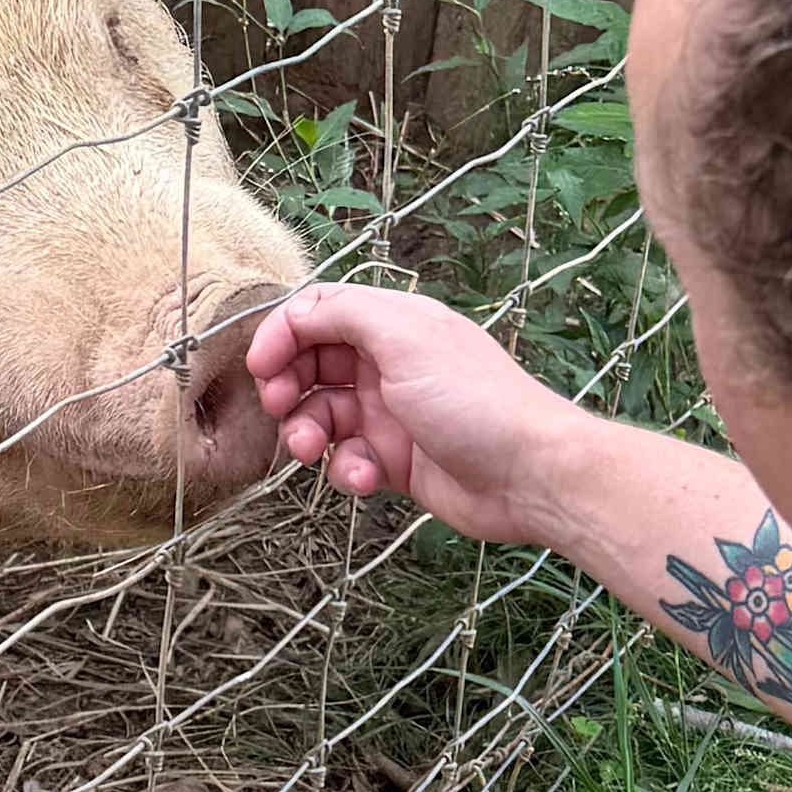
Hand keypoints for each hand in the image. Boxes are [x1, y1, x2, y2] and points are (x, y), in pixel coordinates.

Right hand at [245, 282, 565, 546]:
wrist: (529, 476)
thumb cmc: (477, 402)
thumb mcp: (405, 337)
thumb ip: (344, 313)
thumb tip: (297, 313)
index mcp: (394, 324)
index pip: (319, 313)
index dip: (283, 334)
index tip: (262, 365)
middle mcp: (390, 365)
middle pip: (313, 364)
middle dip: (288, 386)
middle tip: (281, 406)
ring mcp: (391, 415)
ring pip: (322, 416)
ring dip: (307, 432)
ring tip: (313, 449)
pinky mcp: (395, 462)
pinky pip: (347, 460)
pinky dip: (346, 470)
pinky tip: (365, 478)